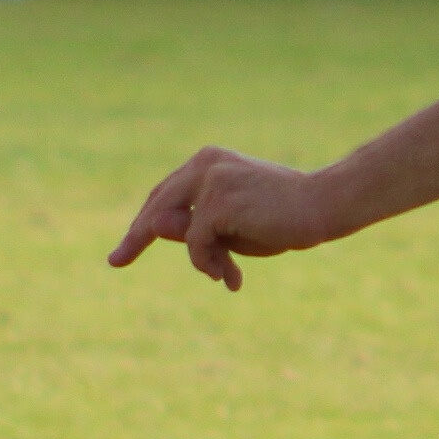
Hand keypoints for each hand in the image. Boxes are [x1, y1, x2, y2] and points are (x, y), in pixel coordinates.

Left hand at [108, 147, 342, 289]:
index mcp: (208, 163)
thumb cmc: (284, 218)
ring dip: (201, 260)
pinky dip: (209, 264)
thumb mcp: (231, 229)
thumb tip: (154, 229)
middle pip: (155, 205)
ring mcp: (208, 179)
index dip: (143, 222)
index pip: (164, 194)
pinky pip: (195, 244)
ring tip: (225, 275)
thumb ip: (195, 228)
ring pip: (176, 230)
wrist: (324, 205)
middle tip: (115, 261)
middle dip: (135, 237)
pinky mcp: (216, 201)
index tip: (123, 248)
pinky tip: (231, 276)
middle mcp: (203, 164)